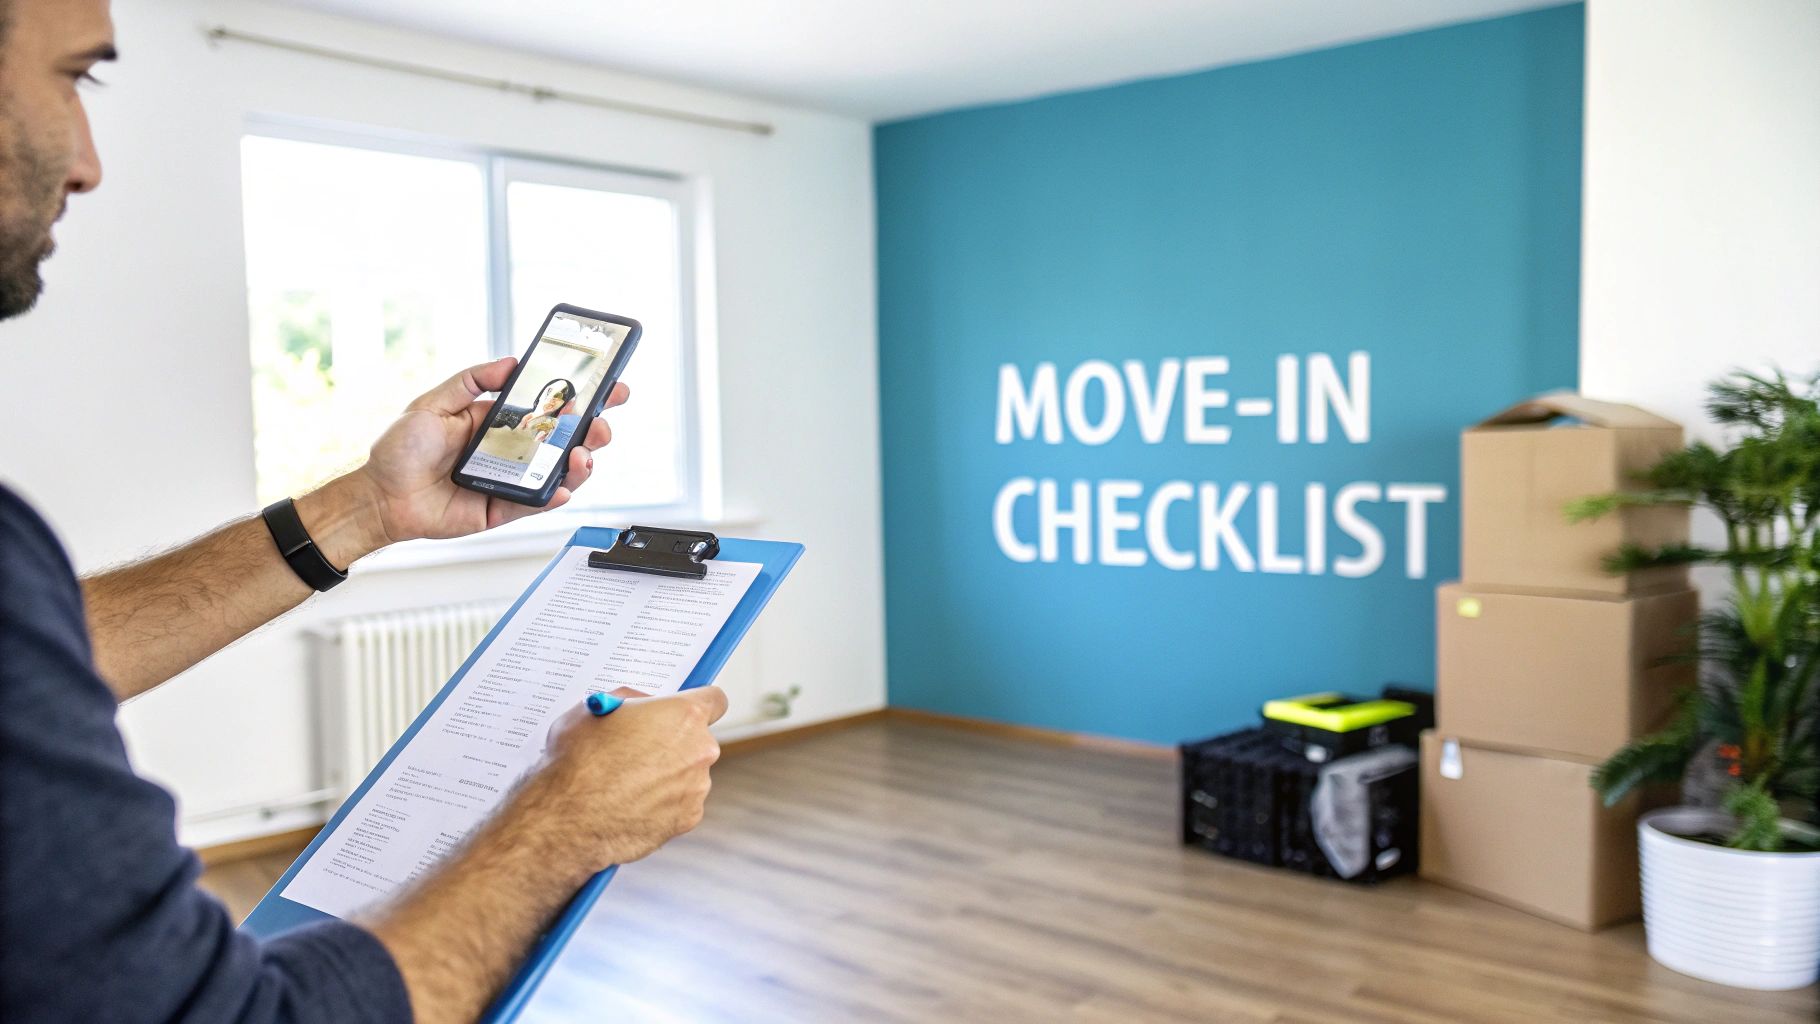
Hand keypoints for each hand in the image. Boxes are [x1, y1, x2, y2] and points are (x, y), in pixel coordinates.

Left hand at [300, 358, 631, 564]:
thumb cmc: (399, 451)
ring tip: (583, 455)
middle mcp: (509, 449)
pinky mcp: (502, 508)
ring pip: (558, 473)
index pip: (547, 405)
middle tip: (600, 425)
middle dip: (591, 431)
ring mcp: (509, 480)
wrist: (379, 496)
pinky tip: (563, 486)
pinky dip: (553, 496)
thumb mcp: (432, 402)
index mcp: (496, 420)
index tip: (608, 387)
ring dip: (580, 464)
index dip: (581, 397)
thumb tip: (509, 363)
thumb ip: (471, 380)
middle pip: (563, 440)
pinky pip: (535, 503)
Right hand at [528, 687, 727, 873]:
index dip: (697, 704)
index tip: (681, 713)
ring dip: (667, 775)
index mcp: (684, 715)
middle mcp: (701, 750)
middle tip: (640, 750)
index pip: (714, 700)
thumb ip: (630, 702)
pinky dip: (661, 804)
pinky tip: (631, 805)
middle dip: (673, 742)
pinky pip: (680, 804)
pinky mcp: (687, 819)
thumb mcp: (595, 709)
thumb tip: (641, 708)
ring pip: (688, 774)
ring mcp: (697, 787)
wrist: (567, 817)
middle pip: (698, 740)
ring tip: (627, 783)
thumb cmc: (578, 758)